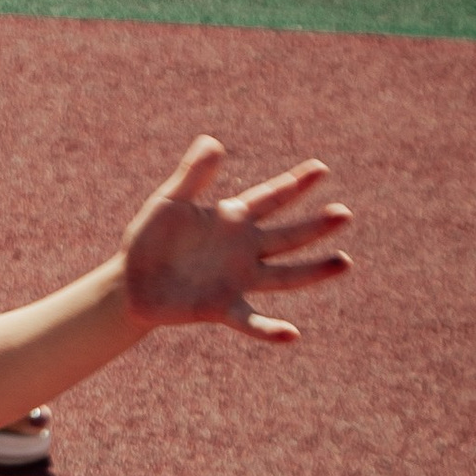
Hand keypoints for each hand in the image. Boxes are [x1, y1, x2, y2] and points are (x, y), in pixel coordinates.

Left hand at [117, 138, 351, 342]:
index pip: (271, 197)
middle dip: (316, 225)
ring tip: (345, 262)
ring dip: (314, 271)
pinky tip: (291, 334)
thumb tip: (212, 141)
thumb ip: (192, 176)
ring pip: (285, 276)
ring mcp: (238, 280)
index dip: (294, 184)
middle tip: (344, 213)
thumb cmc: (151, 239)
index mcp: (233, 220)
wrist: (131, 281)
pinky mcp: (222, 307)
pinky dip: (269, 330)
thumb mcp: (169, 202)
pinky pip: (250, 321)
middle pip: (288, 236)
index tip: (321, 168)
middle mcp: (244, 250)